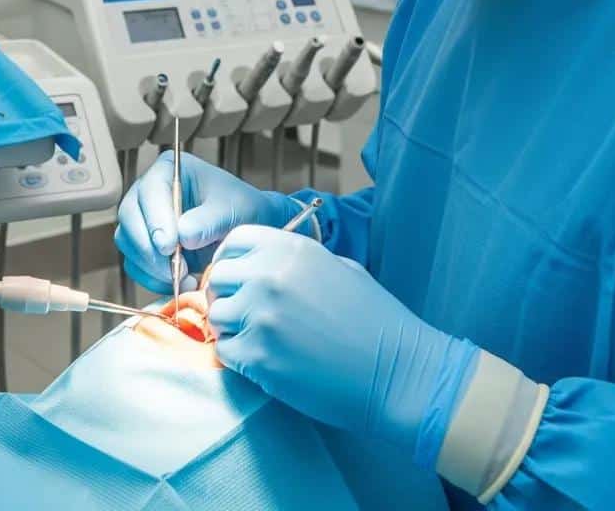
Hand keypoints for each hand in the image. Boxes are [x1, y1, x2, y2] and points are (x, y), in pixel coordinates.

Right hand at [114, 152, 302, 292]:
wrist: (247, 228)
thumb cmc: (240, 208)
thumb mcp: (232, 209)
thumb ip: (209, 220)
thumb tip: (183, 234)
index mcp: (168, 171)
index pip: (150, 192)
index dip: (155, 219)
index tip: (169, 245)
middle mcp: (149, 193)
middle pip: (130, 218)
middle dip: (150, 248)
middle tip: (175, 269)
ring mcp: (143, 220)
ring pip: (129, 243)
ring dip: (152, 267)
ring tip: (184, 277)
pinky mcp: (144, 247)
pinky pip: (136, 265)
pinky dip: (153, 279)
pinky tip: (180, 283)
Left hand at [206, 226, 476, 461]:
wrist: (398, 372)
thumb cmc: (374, 320)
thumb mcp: (338, 267)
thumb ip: (293, 261)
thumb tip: (259, 266)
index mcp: (289, 248)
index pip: (233, 241)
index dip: (232, 261)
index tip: (239, 280)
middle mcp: (268, 276)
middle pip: (217, 279)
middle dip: (227, 296)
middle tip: (247, 315)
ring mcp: (260, 316)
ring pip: (217, 317)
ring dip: (232, 329)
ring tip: (261, 340)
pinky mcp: (258, 357)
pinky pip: (225, 352)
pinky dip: (239, 358)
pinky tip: (267, 361)